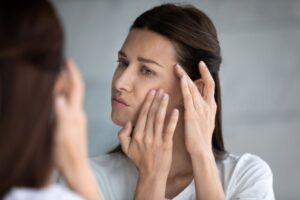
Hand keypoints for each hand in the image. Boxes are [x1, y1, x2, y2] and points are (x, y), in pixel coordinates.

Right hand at [53, 59, 87, 174]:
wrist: (75, 167)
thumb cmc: (67, 154)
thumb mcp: (62, 135)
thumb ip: (61, 116)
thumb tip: (59, 98)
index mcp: (75, 114)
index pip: (76, 88)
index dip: (72, 74)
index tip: (68, 61)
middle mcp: (77, 114)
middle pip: (74, 91)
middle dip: (67, 77)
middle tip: (59, 66)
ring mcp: (76, 119)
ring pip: (71, 97)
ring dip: (65, 86)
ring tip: (57, 78)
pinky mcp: (73, 125)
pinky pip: (69, 106)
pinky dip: (63, 97)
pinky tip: (59, 97)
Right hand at [118, 89, 178, 177]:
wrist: (152, 175)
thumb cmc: (140, 160)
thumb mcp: (125, 148)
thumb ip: (122, 135)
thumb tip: (128, 123)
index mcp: (136, 135)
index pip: (142, 115)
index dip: (147, 102)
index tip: (151, 92)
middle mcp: (146, 136)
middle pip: (151, 114)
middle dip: (155, 100)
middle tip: (160, 89)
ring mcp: (156, 140)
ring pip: (159, 119)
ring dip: (163, 106)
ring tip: (166, 95)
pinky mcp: (166, 145)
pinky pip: (169, 130)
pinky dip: (172, 120)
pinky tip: (176, 111)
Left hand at [174, 61, 216, 157]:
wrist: (202, 151)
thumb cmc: (201, 139)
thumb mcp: (204, 122)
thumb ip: (200, 111)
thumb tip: (193, 102)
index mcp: (211, 107)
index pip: (210, 86)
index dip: (206, 74)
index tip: (201, 65)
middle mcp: (207, 106)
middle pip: (202, 84)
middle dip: (193, 72)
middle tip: (182, 64)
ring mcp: (200, 109)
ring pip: (193, 88)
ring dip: (185, 77)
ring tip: (177, 68)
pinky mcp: (192, 114)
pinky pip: (188, 97)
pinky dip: (185, 86)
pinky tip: (180, 79)